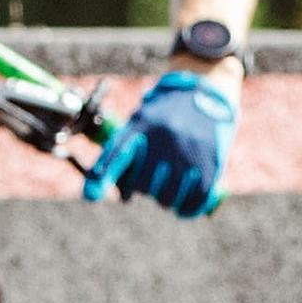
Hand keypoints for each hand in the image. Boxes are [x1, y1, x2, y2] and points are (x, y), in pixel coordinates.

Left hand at [92, 69, 234, 218]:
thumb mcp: (139, 122)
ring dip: (165, 199)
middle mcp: (164, 138)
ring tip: (167, 190)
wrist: (207, 93)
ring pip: (169, 197)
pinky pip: (196, 198)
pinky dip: (188, 208)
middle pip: (145, 185)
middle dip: (145, 189)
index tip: (91, 195)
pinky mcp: (210, 163)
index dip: (102, 176)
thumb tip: (93, 193)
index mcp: (142, 125)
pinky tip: (183, 207)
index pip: (117, 154)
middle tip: (150, 181)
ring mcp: (188, 151)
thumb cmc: (164, 116)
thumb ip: (118, 154)